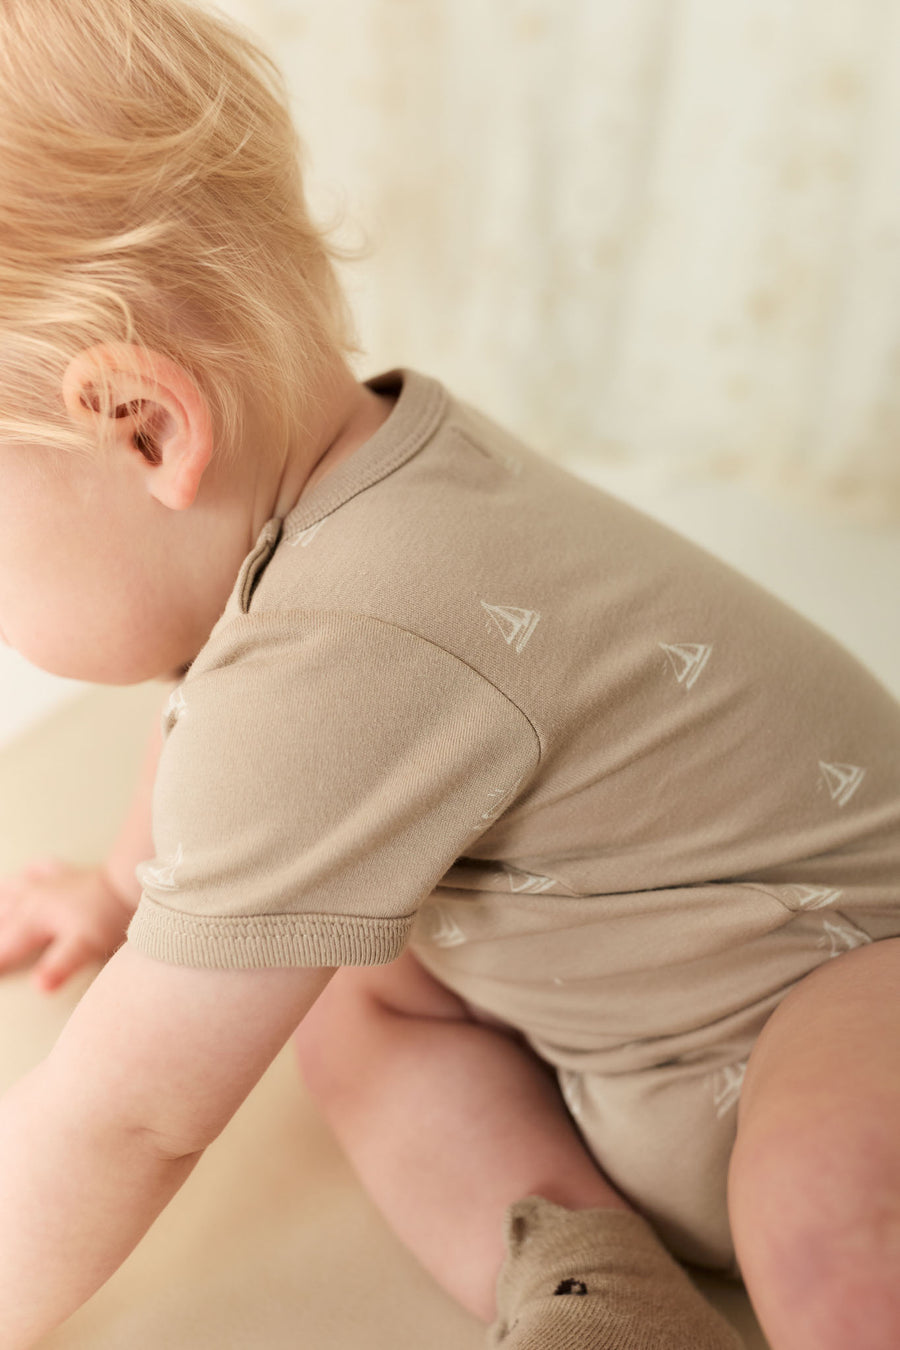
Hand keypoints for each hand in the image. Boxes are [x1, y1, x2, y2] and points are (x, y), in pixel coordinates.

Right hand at [0, 858, 131, 993]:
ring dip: (1, 906)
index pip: (3, 949)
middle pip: (2, 922)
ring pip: (10, 893)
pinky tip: (25, 874)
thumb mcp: (84, 947)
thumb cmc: (108, 914)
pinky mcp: (63, 874)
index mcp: (32, 920)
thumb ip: (59, 967)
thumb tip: (38, 987)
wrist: (130, 880)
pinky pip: (36, 869)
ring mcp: (47, 883)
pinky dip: (26, 875)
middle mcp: (32, 899)